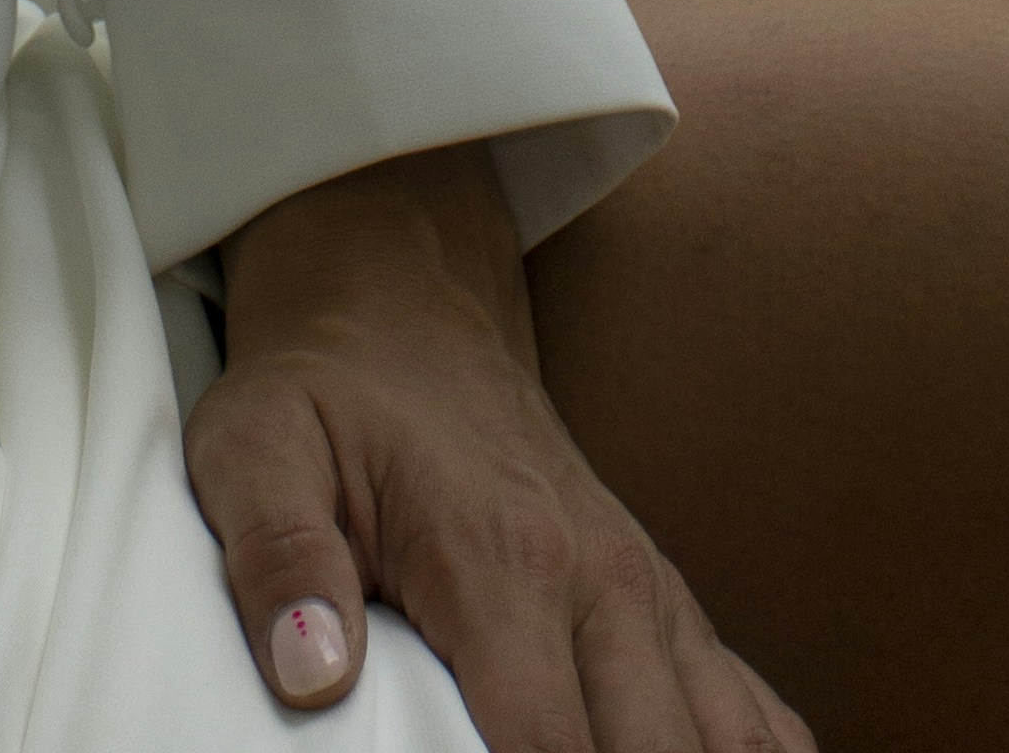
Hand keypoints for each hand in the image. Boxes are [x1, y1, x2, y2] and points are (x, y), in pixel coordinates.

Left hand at [193, 138, 811, 748]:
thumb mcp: (255, 446)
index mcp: (503, 561)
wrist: (404, 300)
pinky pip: (752, 706)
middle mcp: (602, 581)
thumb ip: (277, 557)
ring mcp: (646, 590)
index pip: (552, 751)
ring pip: (727, 739)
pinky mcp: (663, 600)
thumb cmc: (324, 391)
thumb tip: (309, 676)